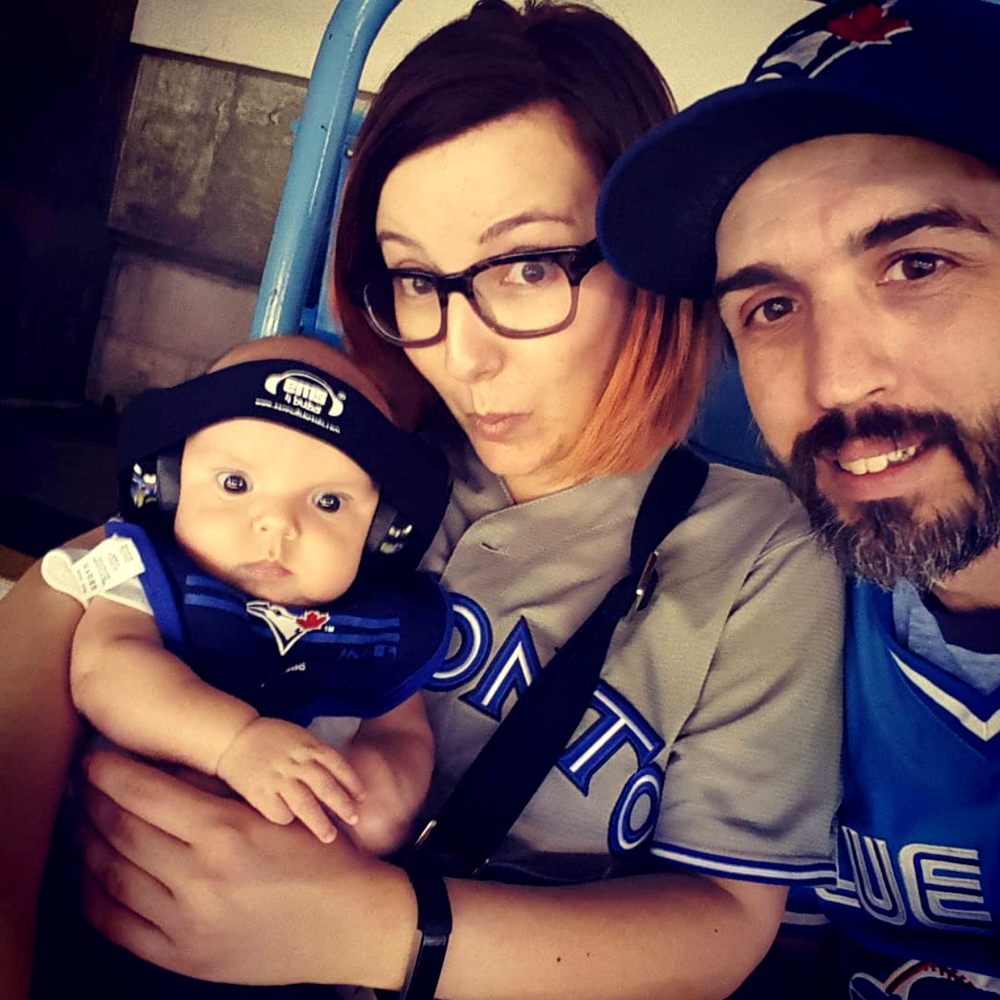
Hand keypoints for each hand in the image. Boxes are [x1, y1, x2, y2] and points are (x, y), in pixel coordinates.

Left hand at [78, 750, 414, 985]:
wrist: (350, 923)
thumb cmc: (321, 856)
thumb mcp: (275, 809)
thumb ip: (218, 789)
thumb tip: (163, 768)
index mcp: (225, 830)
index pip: (145, 793)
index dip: (110, 773)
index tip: (93, 759)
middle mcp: (199, 876)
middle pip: (122, 831)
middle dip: (92, 803)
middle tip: (78, 786)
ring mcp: (187, 922)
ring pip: (112, 877)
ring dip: (86, 845)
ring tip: (78, 824)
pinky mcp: (183, 958)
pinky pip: (119, 926)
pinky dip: (94, 897)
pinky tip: (90, 876)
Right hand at [215, 717, 366, 841]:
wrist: (233, 737)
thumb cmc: (271, 739)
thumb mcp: (299, 738)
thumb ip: (317, 755)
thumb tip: (340, 780)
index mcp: (307, 746)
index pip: (337, 765)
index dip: (352, 782)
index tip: (362, 798)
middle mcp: (295, 762)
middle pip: (324, 786)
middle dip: (342, 805)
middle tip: (354, 820)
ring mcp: (276, 777)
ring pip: (304, 803)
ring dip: (319, 822)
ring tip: (329, 837)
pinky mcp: (258, 792)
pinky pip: (278, 812)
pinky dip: (287, 819)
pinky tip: (291, 823)